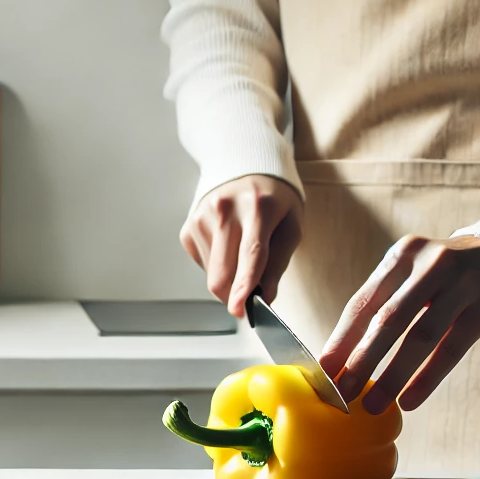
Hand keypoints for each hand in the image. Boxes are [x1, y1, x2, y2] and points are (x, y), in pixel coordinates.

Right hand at [179, 175, 302, 317]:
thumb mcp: (290, 226)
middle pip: (223, 273)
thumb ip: (278, 263)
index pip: (250, 253)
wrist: (245, 168)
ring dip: (229, 277)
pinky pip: (203, 264)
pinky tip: (227, 245)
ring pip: (212, 274)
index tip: (240, 310)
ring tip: (242, 252)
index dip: (244, 285)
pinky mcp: (188, 227)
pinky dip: (218, 265)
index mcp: (257, 207)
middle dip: (235, 296)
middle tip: (249, 300)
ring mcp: (201, 217)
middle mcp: (224, 209)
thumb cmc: (274, 201)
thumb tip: (265, 297)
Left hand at [320, 235, 479, 413]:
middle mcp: (430, 264)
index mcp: (401, 257)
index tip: (323, 371)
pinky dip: (428, 377)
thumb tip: (343, 358)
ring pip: (420, 336)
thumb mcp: (415, 276)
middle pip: (388, 320)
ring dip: (392, 375)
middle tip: (341, 394)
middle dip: (361, 361)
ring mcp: (462, 283)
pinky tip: (409, 399)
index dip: (341, 339)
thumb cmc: (448, 277)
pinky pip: (452, 348)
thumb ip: (385, 306)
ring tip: (373, 405)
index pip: (363, 303)